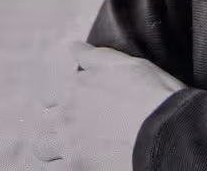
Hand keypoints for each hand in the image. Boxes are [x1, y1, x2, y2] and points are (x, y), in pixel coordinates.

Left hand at [31, 42, 185, 169]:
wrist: (164, 133)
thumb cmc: (151, 94)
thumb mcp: (125, 64)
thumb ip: (94, 57)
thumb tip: (72, 47)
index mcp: (76, 86)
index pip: (50, 94)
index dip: (59, 99)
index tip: (71, 103)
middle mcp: (66, 115)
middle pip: (43, 121)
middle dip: (52, 122)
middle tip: (69, 127)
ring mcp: (69, 144)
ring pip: (42, 148)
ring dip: (52, 146)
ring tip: (69, 148)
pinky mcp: (76, 169)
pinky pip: (54, 170)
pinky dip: (62, 165)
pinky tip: (78, 162)